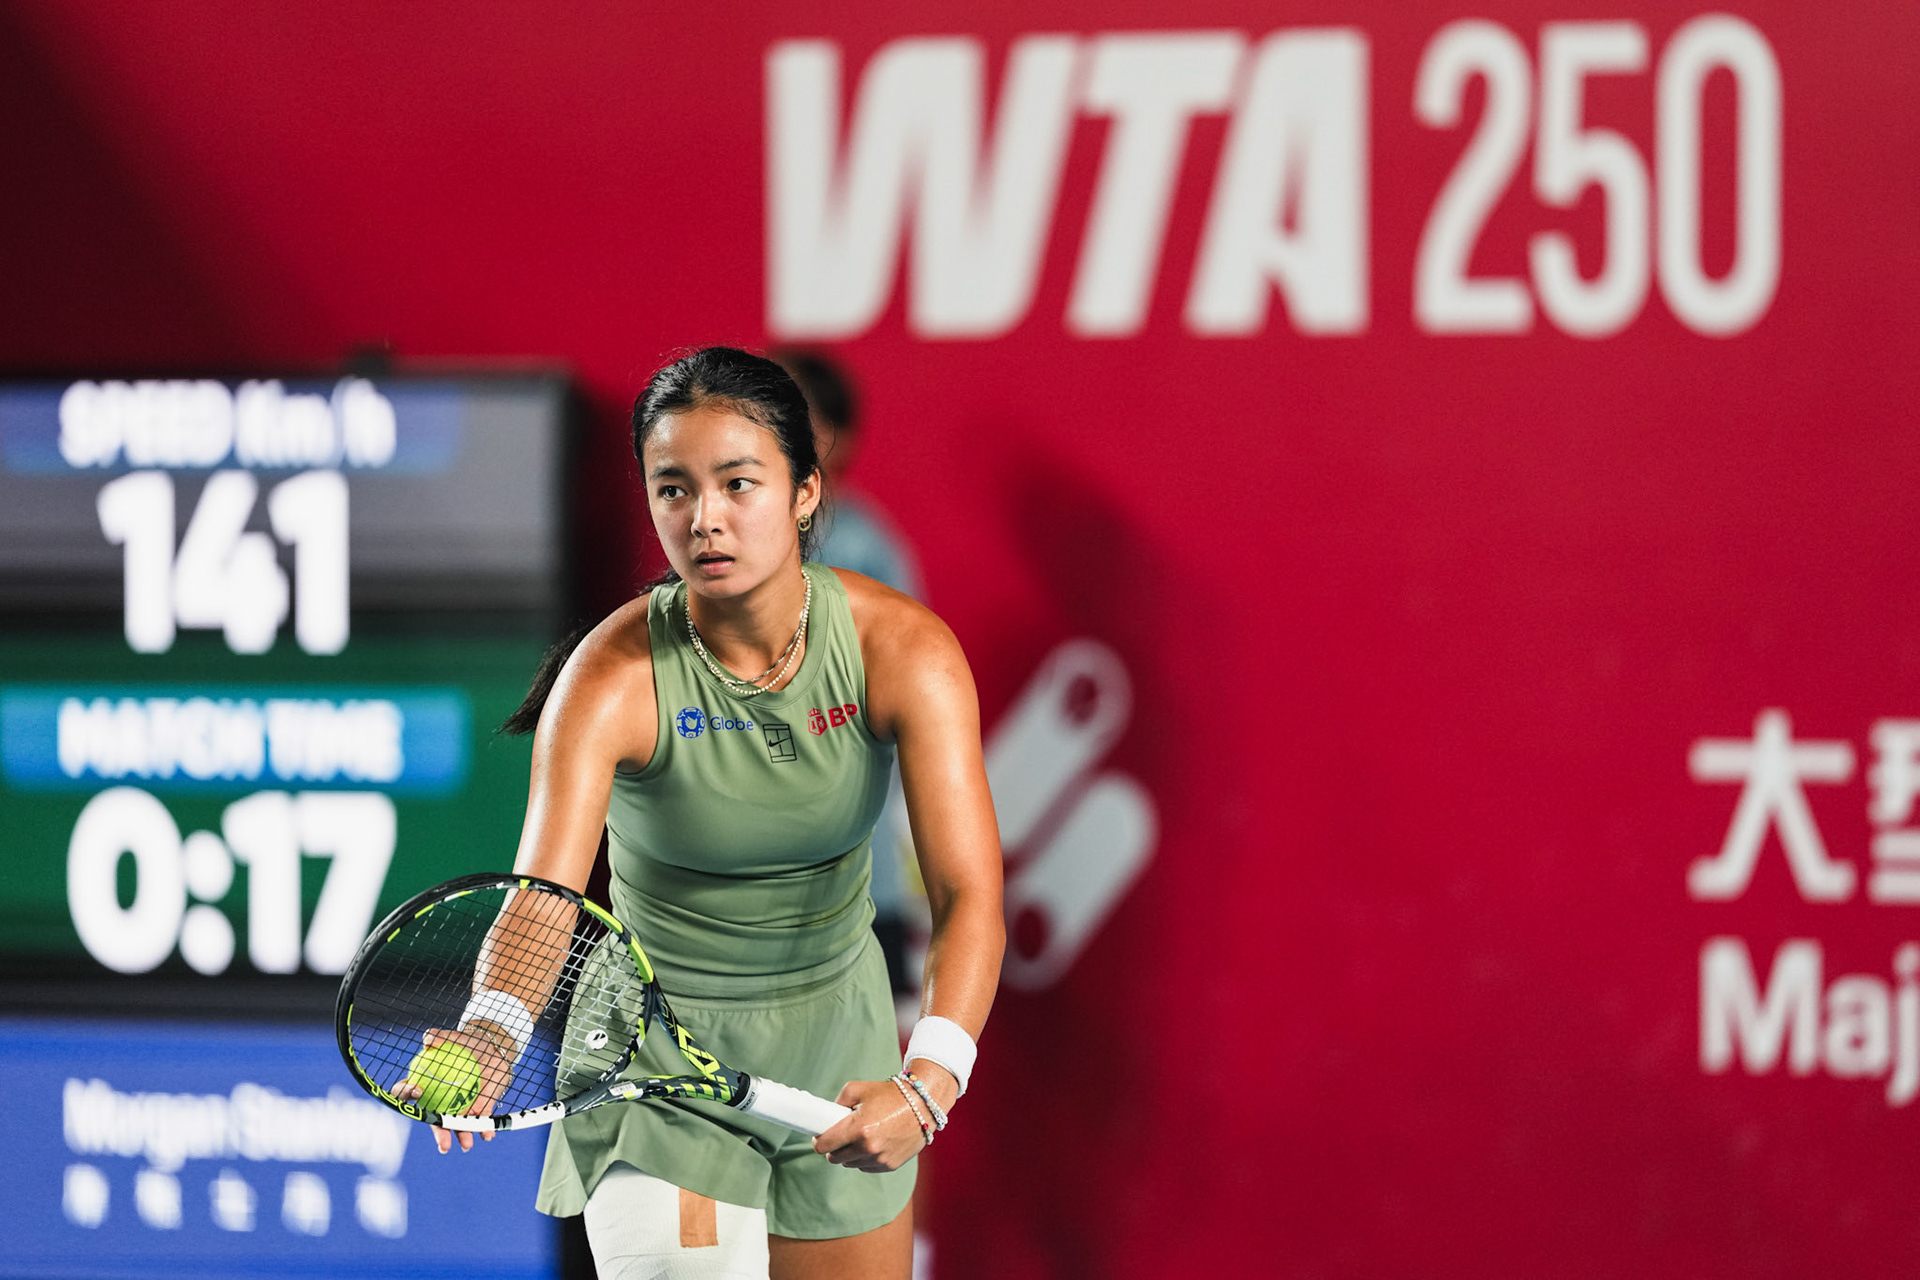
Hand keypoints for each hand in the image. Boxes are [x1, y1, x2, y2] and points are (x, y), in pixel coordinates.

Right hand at [391, 1026, 512, 1153]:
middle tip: (444, 1146)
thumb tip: (428, 1038)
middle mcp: (442, 1101)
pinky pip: (482, 1119)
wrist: (492, 1047)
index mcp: (428, 1085)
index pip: (410, 1093)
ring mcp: (460, 1106)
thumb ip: (440, 1038)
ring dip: (462, 1136)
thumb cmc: (466, 1044)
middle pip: (436, 1120)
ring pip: (459, 1125)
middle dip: (440, 1134)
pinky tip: (488, 1135)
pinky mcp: (480, 1107)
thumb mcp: (454, 1038)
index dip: (408, 1094)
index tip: (416, 1090)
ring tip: (466, 1146)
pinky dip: (485, 1128)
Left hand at [811, 1078, 929, 1171]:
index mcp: (858, 1128)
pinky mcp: (890, 1166)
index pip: (825, 1145)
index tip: (819, 1136)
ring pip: (850, 1164)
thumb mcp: (858, 1089)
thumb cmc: (890, 1094)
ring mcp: (880, 1159)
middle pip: (834, 1158)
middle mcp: (868, 1147)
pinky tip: (874, 1142)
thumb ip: (837, 1103)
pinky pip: (866, 1167)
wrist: (922, 1105)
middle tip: (840, 1135)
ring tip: (861, 1136)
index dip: (819, 1141)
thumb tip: (825, 1117)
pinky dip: (866, 1158)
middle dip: (834, 1147)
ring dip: (850, 1154)